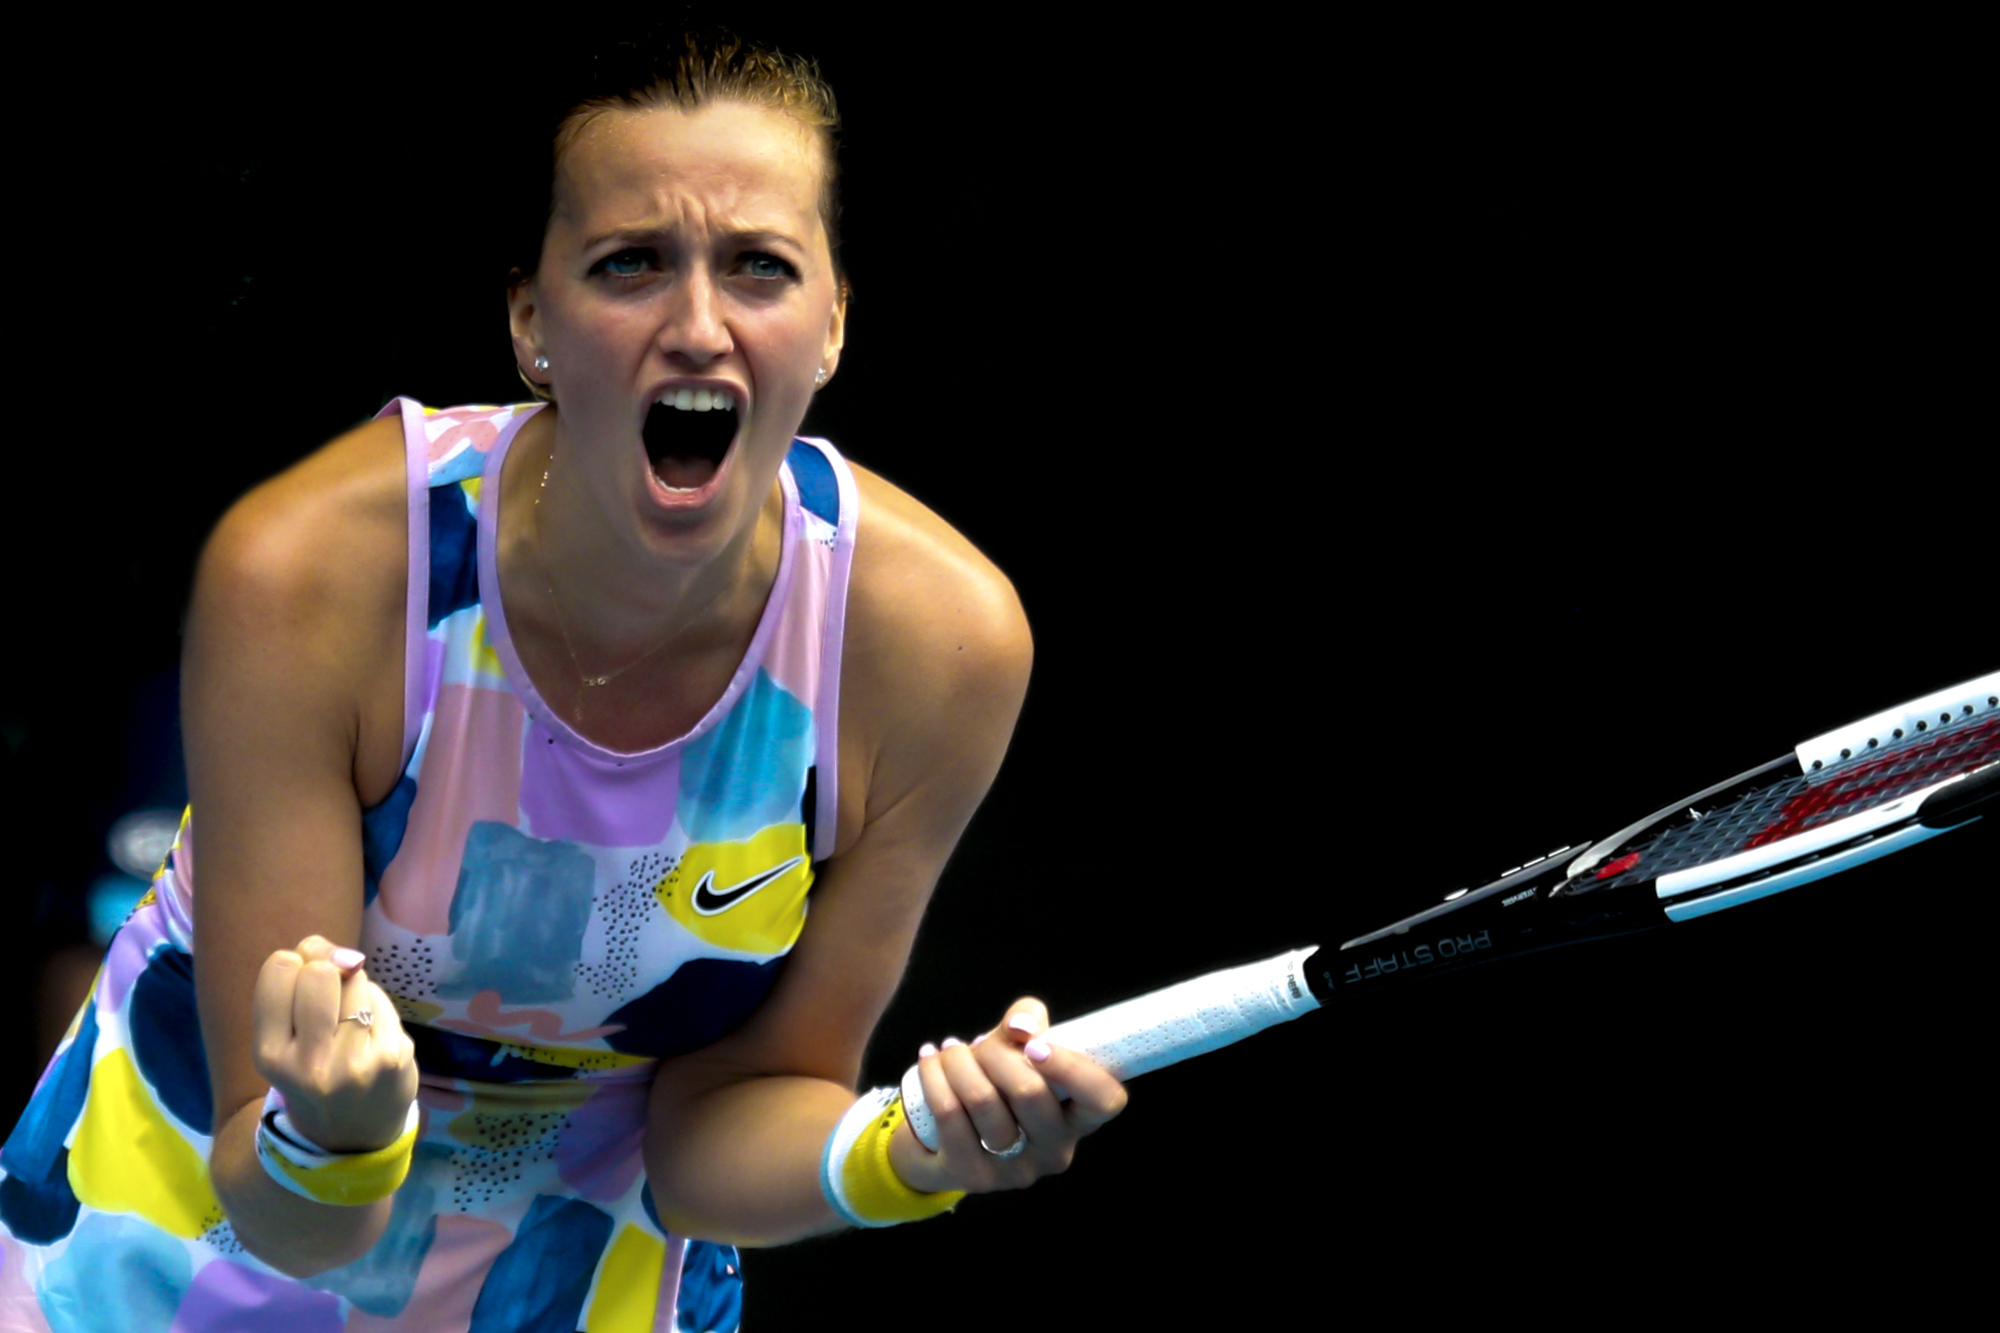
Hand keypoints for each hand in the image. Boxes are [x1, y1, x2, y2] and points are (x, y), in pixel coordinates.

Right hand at [251, 935, 417, 1152]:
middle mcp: (309, 1063)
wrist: (350, 1138)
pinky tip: (372, 1037)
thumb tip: (341, 953)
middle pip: (322, 971)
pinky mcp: (393, 1058)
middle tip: (330, 992)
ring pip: (358, 981)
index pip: (280, 969)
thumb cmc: (313, 1075)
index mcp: (269, 1055)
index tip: (300, 979)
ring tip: (349, 1021)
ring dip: (355, 988)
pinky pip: (383, 1001)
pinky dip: (377, 1008)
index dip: (296, 961)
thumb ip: (298, 989)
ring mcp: (355, 1063)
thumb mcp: (284, 1043)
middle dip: (328, 968)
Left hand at [887, 997, 1127, 1194]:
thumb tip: (1020, 1027)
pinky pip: (949, 1114)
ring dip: (959, 1062)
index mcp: (1078, 1120)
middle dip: (996, 1052)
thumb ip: (1028, 1021)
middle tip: (980, 1044)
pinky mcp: (972, 1177)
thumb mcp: (1019, 1050)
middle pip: (1030, 1092)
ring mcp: (1014, 1171)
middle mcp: (1054, 1152)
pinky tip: (929, 1060)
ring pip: (983, 1100)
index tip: (1035, 1045)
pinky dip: (934, 1076)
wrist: (945, 1141)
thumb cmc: (996, 1084)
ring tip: (950, 1050)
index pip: (1104, 1099)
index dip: (1073, 1068)